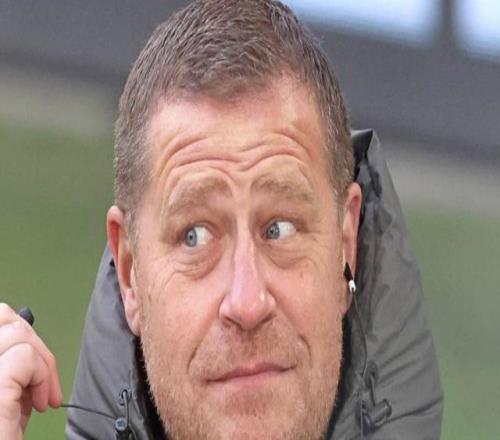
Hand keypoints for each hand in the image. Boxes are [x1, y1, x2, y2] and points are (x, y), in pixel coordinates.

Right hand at [0, 303, 61, 438]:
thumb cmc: (3, 438)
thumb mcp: (5, 404)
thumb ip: (10, 374)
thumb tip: (27, 345)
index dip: (16, 332)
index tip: (32, 365)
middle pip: (0, 316)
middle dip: (31, 338)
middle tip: (42, 376)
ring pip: (14, 332)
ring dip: (41, 360)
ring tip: (41, 394)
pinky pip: (23, 356)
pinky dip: (42, 373)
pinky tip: (42, 401)